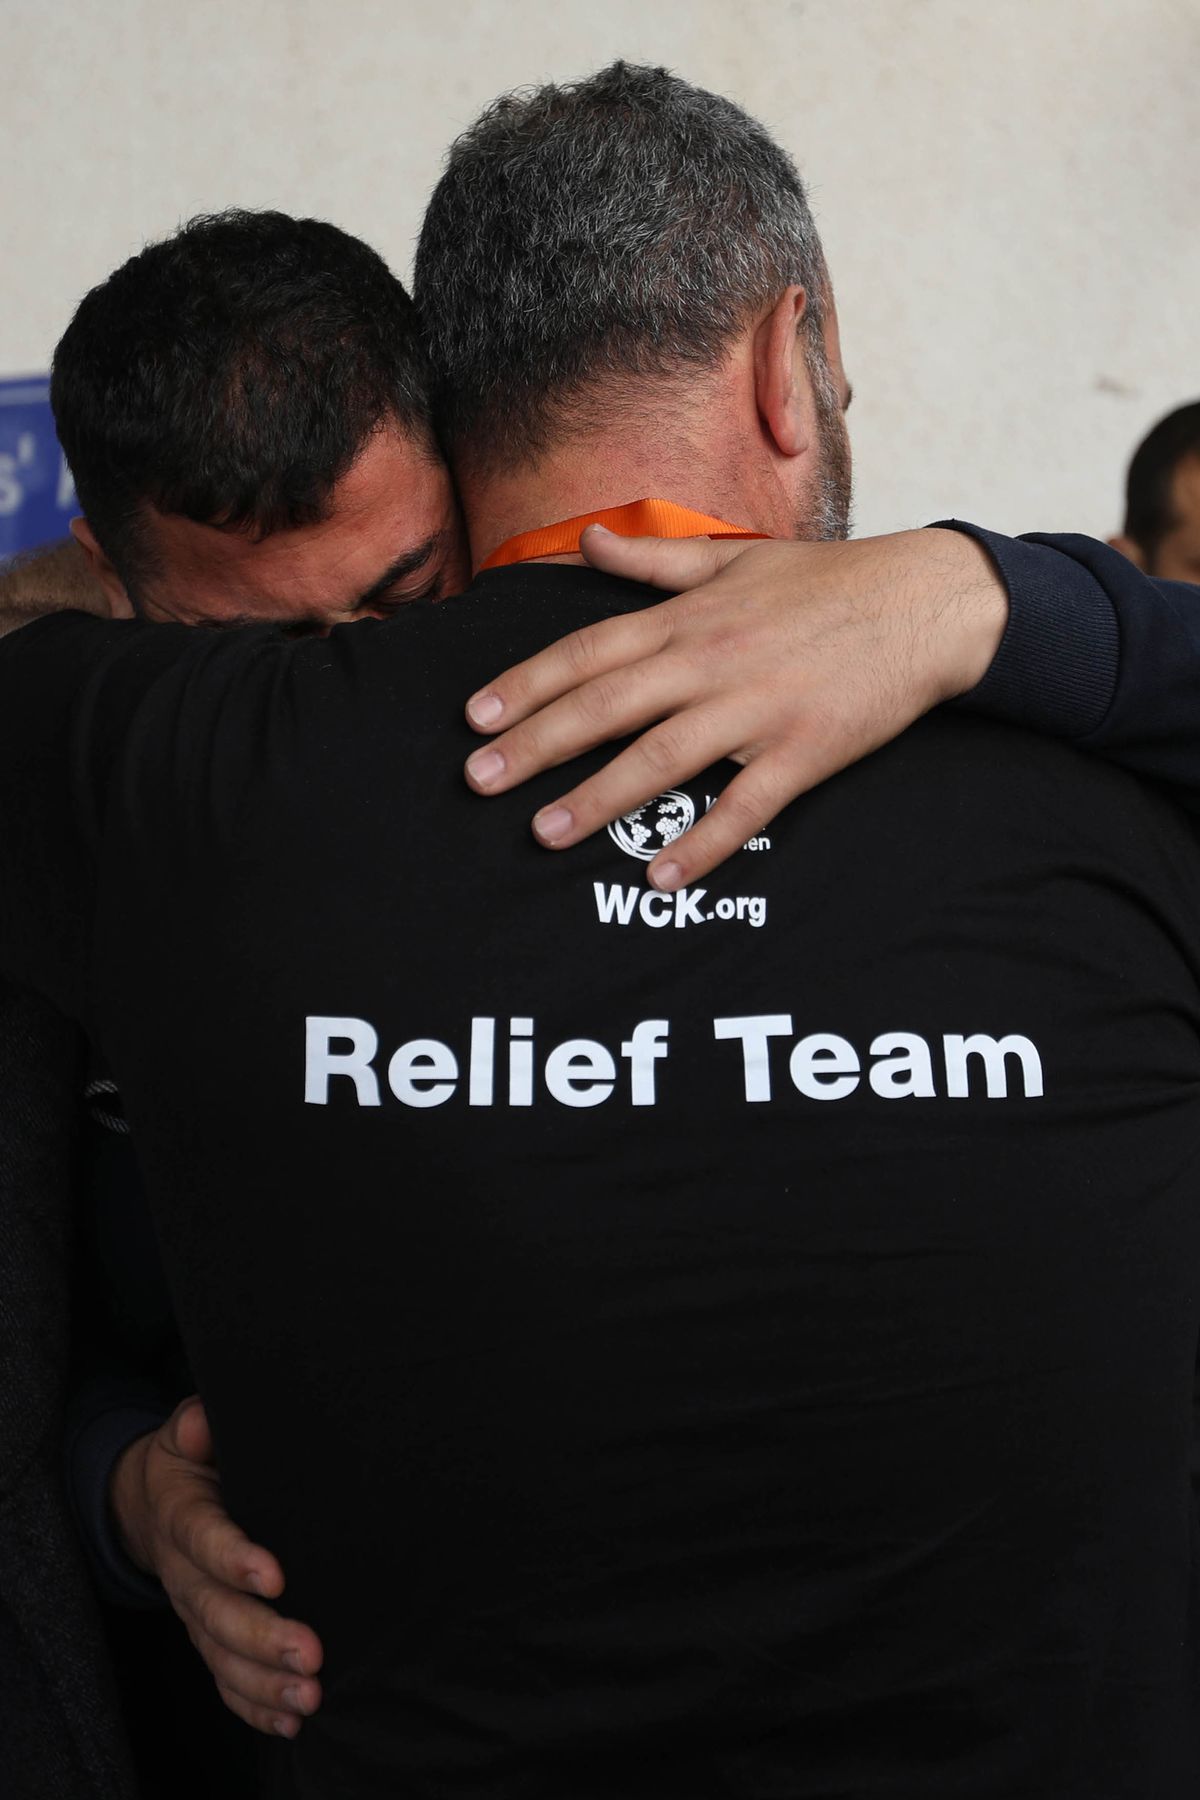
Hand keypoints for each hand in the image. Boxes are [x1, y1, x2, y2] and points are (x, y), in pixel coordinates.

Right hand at [110, 1397, 322, 1738]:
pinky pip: (224, 1680)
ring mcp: (194, 1611)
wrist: (152, 1502)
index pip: (203, 1539)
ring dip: (264, 1681)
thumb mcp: (187, 1430)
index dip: (233, 1559)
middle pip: (215, 1613)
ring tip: (309, 1695)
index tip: (274, 1576)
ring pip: (221, 1656)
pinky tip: (291, 1720)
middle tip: (309, 1652)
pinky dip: (255, 1705)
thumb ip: (197, 1424)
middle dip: (261, 1637)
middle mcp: (183, 1572)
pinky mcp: (208, 1638)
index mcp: (180, 1514)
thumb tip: (204, 1419)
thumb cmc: (192, 1457)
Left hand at [464, 527, 1006, 888]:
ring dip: (600, 799)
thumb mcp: (736, 558)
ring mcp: (757, 710)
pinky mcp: (803, 753)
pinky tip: (663, 875)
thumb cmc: (827, 584)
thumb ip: (655, 561)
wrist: (926, 604)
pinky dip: (705, 842)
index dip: (528, 685)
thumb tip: (586, 541)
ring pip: (663, 758)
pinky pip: (746, 807)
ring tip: (545, 834)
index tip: (475, 718)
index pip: (589, 651)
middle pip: (608, 705)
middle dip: (537, 744)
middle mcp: (712, 661)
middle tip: (478, 782)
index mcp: (689, 618)